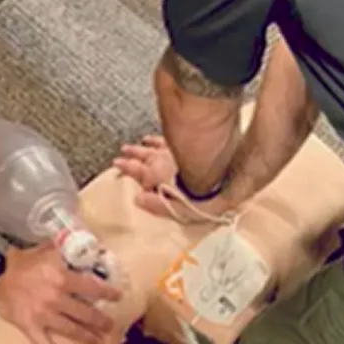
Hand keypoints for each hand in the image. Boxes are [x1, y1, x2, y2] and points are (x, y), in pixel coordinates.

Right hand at [0, 243, 121, 343]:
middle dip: (101, 321)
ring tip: (98, 341)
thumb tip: (80, 241)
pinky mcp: (30, 327)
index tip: (117, 297)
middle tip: (110, 326)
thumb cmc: (19, 261)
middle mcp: (56, 298)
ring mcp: (43, 315)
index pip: (92, 288)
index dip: (107, 293)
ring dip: (87, 337)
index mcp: (62, 278)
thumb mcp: (44, 249)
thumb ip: (62, 248)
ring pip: (72, 331)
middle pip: (86, 314)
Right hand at [113, 135, 234, 218]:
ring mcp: (175, 151)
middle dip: (132, 155)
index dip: (126, 168)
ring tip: (137, 143)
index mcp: (159, 175)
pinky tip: (159, 137)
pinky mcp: (186, 146)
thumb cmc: (204, 191)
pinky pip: (168, 139)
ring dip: (144, 146)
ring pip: (155, 146)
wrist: (227, 169)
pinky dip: (161, 138)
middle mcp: (163, 160)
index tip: (117, 164)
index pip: (137, 171)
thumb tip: (139, 199)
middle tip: (122, 152)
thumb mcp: (181, 207)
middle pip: (143, 156)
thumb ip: (158, 205)